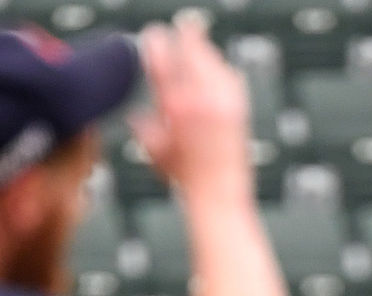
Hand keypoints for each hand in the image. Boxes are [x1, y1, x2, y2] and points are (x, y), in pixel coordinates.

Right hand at [133, 16, 252, 197]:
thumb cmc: (186, 178)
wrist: (218, 191)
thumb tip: (134, 114)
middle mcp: (198, 95)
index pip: (160, 58)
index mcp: (172, 103)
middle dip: (184, 36)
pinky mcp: (236, 101)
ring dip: (201, 50)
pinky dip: (217, 69)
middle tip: (179, 28)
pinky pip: (225, 72)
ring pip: (210, 58)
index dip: (155, 42)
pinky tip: (213, 74)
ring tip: (193, 49)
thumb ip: (143, 126)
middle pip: (191, 47)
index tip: (152, 36)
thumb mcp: (155, 151)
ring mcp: (220, 96)